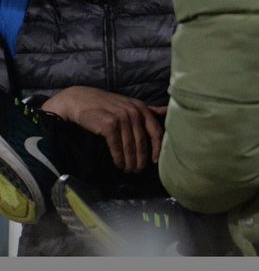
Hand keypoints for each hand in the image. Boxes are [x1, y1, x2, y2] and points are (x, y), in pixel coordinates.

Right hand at [42, 86, 167, 172]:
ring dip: (130, 161)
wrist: (79, 99)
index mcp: (142, 108)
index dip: (157, 148)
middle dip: (142, 158)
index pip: (156, 131)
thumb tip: (166, 111)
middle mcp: (134, 112)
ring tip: (129, 170)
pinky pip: (116, 146)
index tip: (155, 161)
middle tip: (139, 170)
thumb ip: (148, 110)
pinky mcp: (108, 124)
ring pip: (130, 146)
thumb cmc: (106, 104)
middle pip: (142, 141)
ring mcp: (122, 118)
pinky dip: (118, 158)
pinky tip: (119, 164)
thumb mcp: (129, 104)